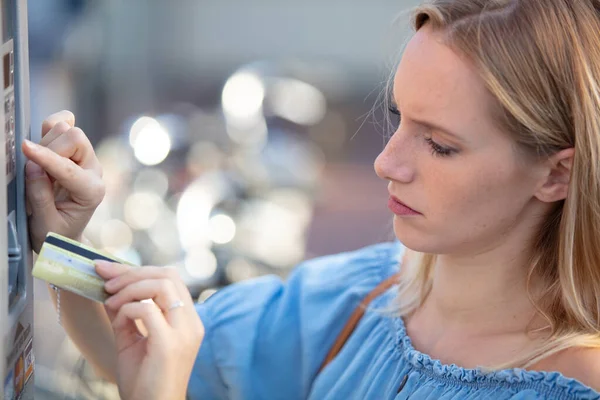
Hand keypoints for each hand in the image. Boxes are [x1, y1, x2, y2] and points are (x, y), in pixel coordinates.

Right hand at [22, 111, 104, 251]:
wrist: (63, 233)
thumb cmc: (56, 233)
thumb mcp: (46, 224)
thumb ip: (40, 196)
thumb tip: (33, 165)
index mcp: (92, 191)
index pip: (69, 167)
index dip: (45, 158)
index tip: (26, 149)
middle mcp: (93, 171)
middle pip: (74, 138)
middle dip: (47, 150)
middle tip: (34, 172)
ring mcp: (85, 158)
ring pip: (66, 129)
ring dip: (45, 142)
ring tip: (38, 167)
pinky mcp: (73, 150)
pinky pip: (64, 124)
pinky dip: (50, 127)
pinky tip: (42, 143)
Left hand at [96, 261, 203, 399]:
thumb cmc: (143, 381)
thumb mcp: (132, 340)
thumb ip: (125, 313)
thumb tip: (109, 286)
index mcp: (187, 320)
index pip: (170, 278)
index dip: (138, 270)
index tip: (108, 270)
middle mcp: (190, 323)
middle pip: (168, 274)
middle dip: (132, 272)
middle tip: (106, 282)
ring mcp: (183, 332)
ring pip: (161, 285)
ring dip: (129, 288)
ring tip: (109, 301)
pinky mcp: (169, 344)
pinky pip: (146, 309)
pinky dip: (126, 309)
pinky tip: (118, 321)